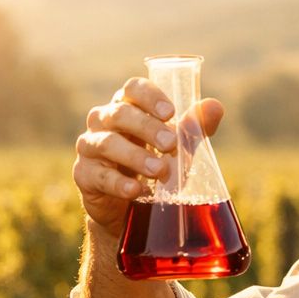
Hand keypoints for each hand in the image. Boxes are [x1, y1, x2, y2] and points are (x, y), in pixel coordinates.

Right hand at [73, 78, 223, 235]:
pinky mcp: (83, 175)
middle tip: (171, 144)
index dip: (149, 96)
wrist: (129, 208)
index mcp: (127, 107)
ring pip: (106, 143)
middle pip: (119, 114)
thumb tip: (215, 107)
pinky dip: (119, 183)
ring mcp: (90, 147)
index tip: (170, 112)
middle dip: (147, 127)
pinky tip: (137, 190)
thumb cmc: (153, 166)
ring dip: (135, 156)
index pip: (132, 89)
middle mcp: (103, 121)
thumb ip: (193, 128)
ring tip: (159, 170)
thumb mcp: (176, 148)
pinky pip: (98, 175)